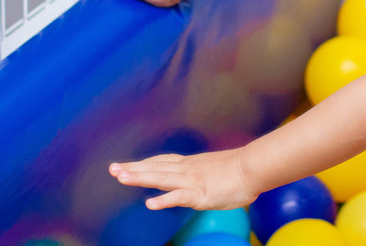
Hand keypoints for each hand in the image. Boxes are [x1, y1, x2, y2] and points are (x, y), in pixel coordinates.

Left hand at [109, 148, 256, 210]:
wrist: (253, 167)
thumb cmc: (240, 169)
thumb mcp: (215, 168)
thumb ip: (203, 173)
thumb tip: (201, 178)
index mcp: (190, 164)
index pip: (161, 162)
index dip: (143, 163)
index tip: (126, 164)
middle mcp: (187, 169)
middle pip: (155, 167)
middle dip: (132, 168)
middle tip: (112, 168)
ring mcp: (191, 180)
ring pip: (160, 178)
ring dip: (140, 178)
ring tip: (121, 178)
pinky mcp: (199, 193)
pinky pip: (178, 197)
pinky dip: (163, 200)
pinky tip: (150, 204)